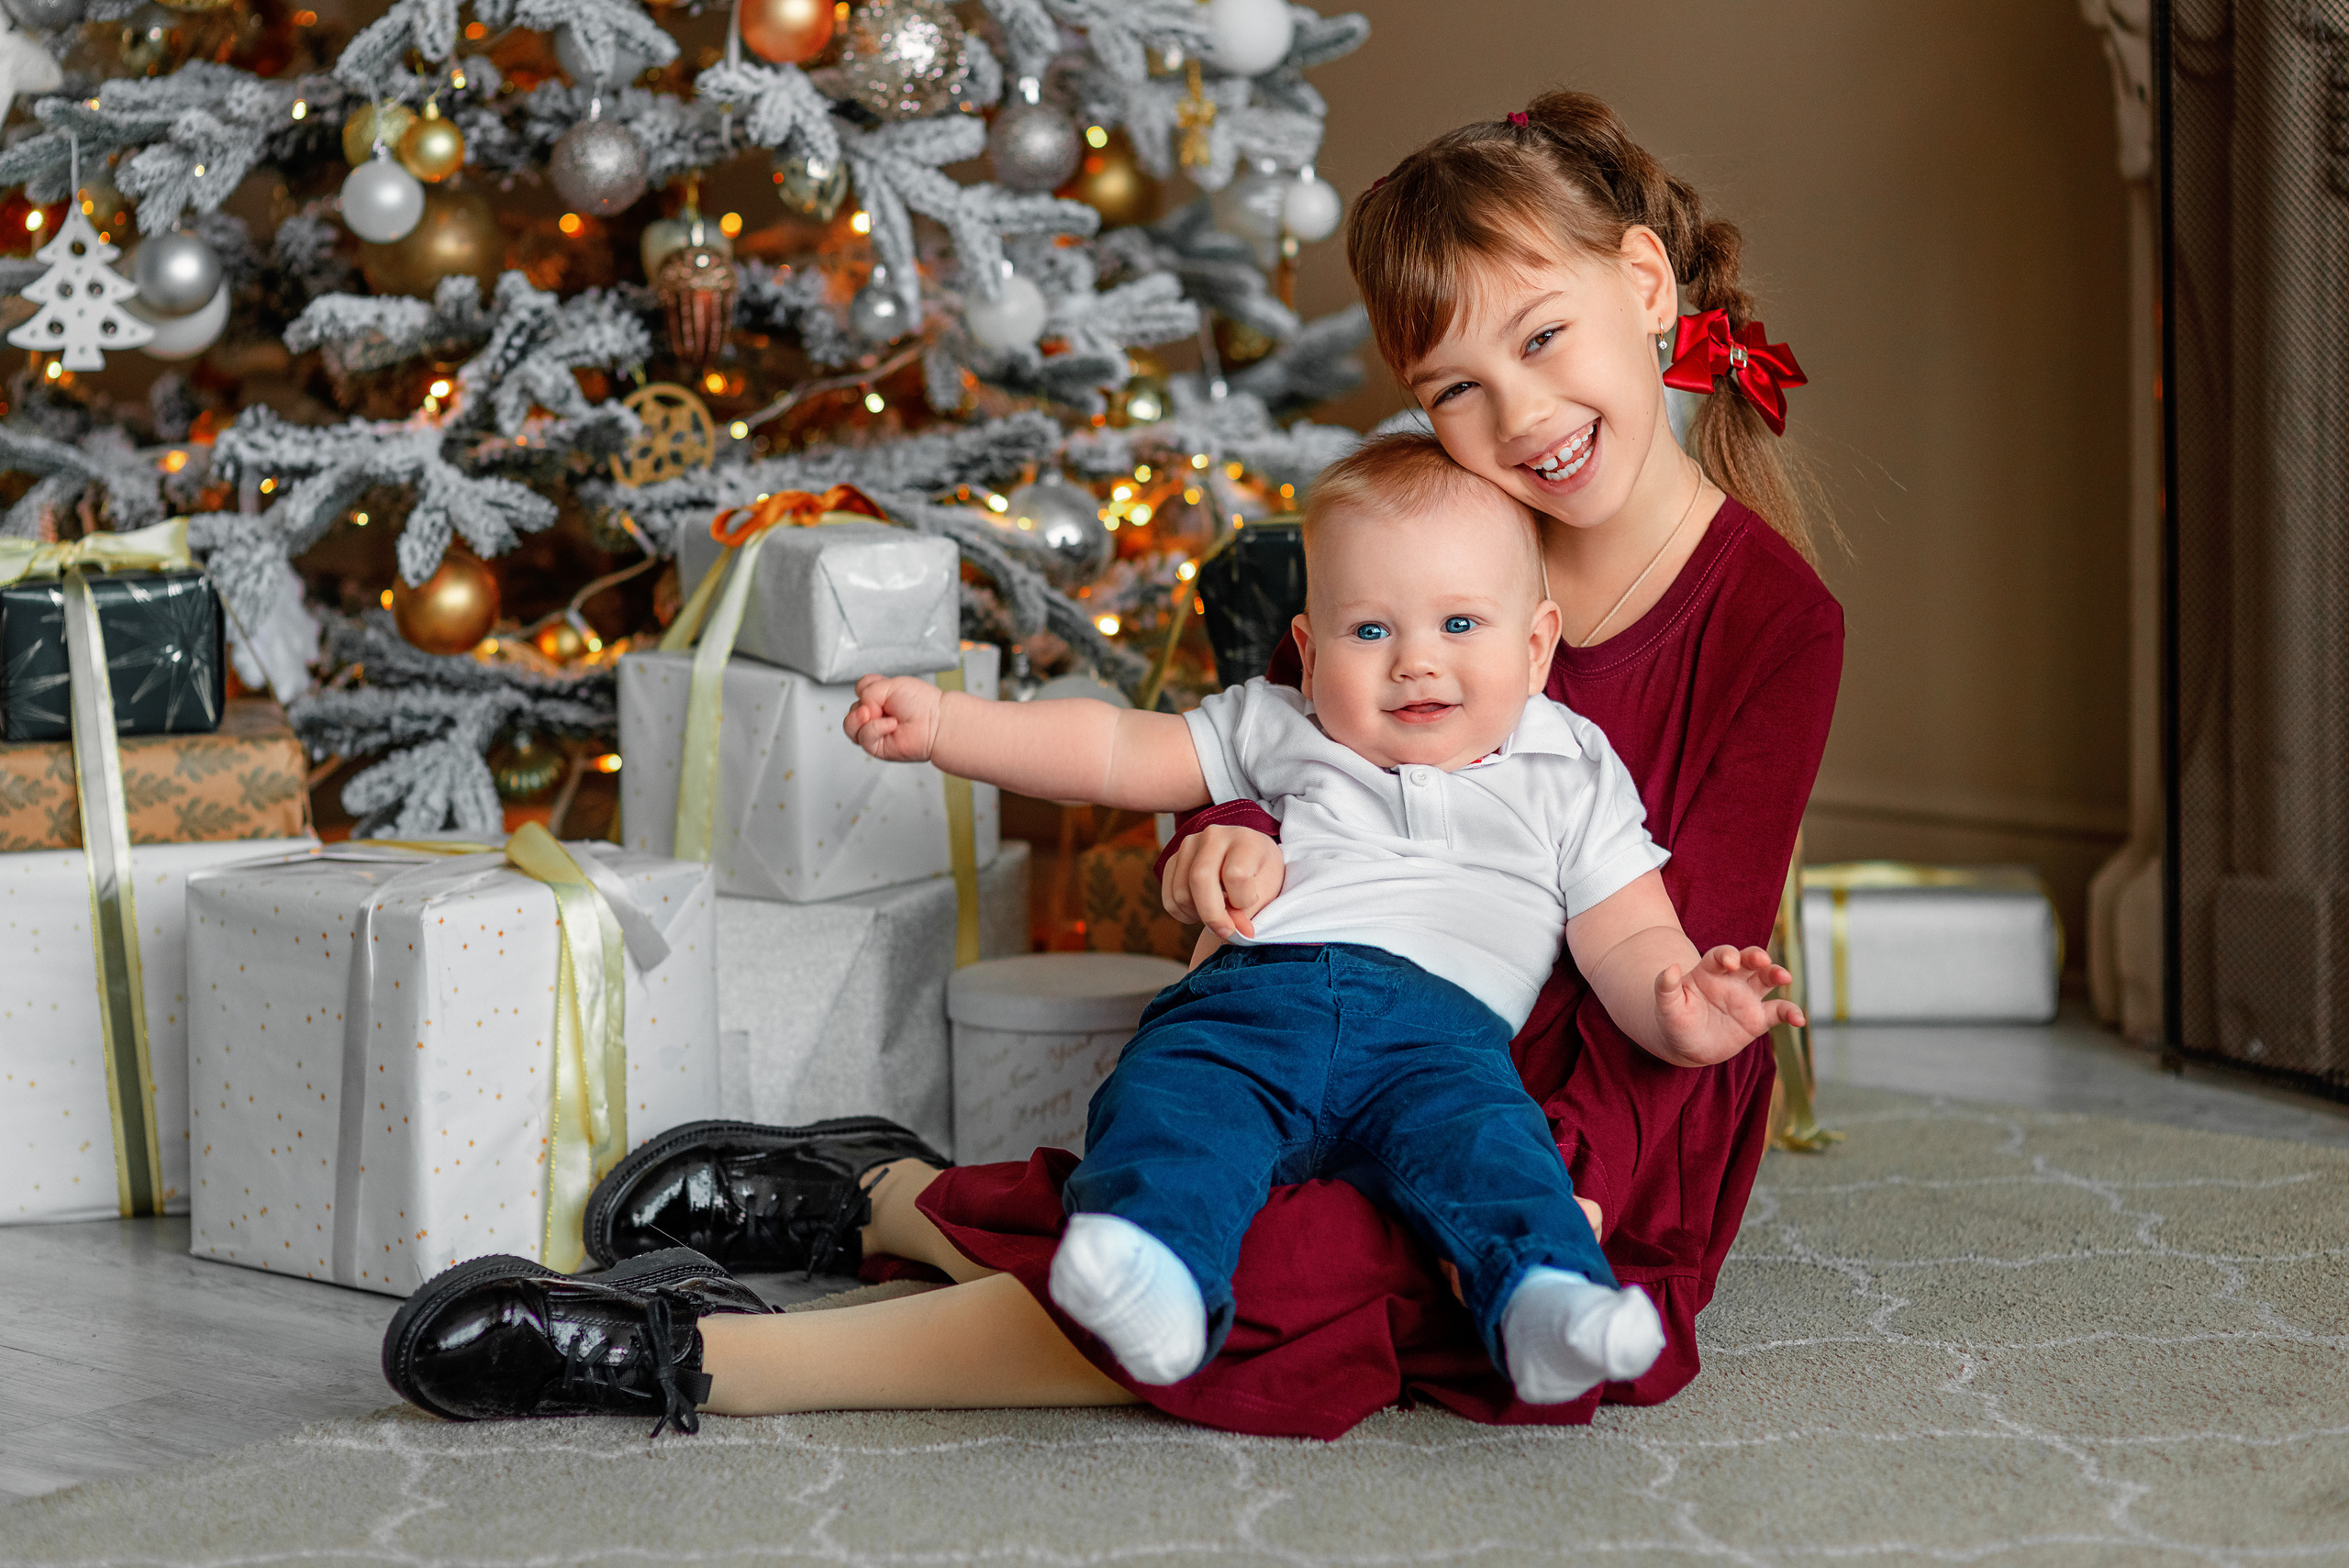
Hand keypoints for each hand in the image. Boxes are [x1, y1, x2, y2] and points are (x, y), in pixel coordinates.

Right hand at [843, 674, 944, 762]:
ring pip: (850, 726)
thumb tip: (860, 709)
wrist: (935, 721)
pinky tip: (891, 724)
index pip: (859, 691)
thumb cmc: (920, 702)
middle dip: (862, 705)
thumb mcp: (890, 685)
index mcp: (880, 698)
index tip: (881, 687)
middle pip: (851, 709)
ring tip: (875, 714)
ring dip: (859, 718)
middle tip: (878, 706)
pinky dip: (875, 728)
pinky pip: (863, 737)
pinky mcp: (876, 747)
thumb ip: (867, 691)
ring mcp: (875, 732)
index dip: (865, 688)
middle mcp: (876, 715)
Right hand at [1161, 823, 1284, 940]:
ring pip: (1181, 892)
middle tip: (1225, 931)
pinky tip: (1200, 910)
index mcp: (1244, 839)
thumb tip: (1227, 932)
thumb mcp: (1266, 893)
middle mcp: (1214, 836)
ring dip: (1198, 915)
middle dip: (1212, 915)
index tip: (1249, 907)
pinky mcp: (1173, 859)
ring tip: (1216, 914)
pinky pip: (1169, 898)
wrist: (1250, 860)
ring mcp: (1189, 845)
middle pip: (1199, 879)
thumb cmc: (1261, 876)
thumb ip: (1247, 913)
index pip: (1235, 875)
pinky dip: (1183, 914)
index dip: (1242, 901)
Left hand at [1654, 946, 1804, 1062]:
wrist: (1685, 1046)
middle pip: (1748, 961)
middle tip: (1762, 960)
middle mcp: (1731, 980)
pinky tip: (1799, 1020)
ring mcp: (1746, 998)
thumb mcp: (1666, 1007)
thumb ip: (1666, 988)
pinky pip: (1778, 1011)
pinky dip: (1791, 1013)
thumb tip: (1670, 968)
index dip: (1726, 955)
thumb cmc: (1674, 1021)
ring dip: (1777, 974)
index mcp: (1708, 972)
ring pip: (1766, 979)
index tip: (1730, 961)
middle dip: (1756, 956)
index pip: (1720, 956)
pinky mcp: (1757, 1019)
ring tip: (1785, 978)